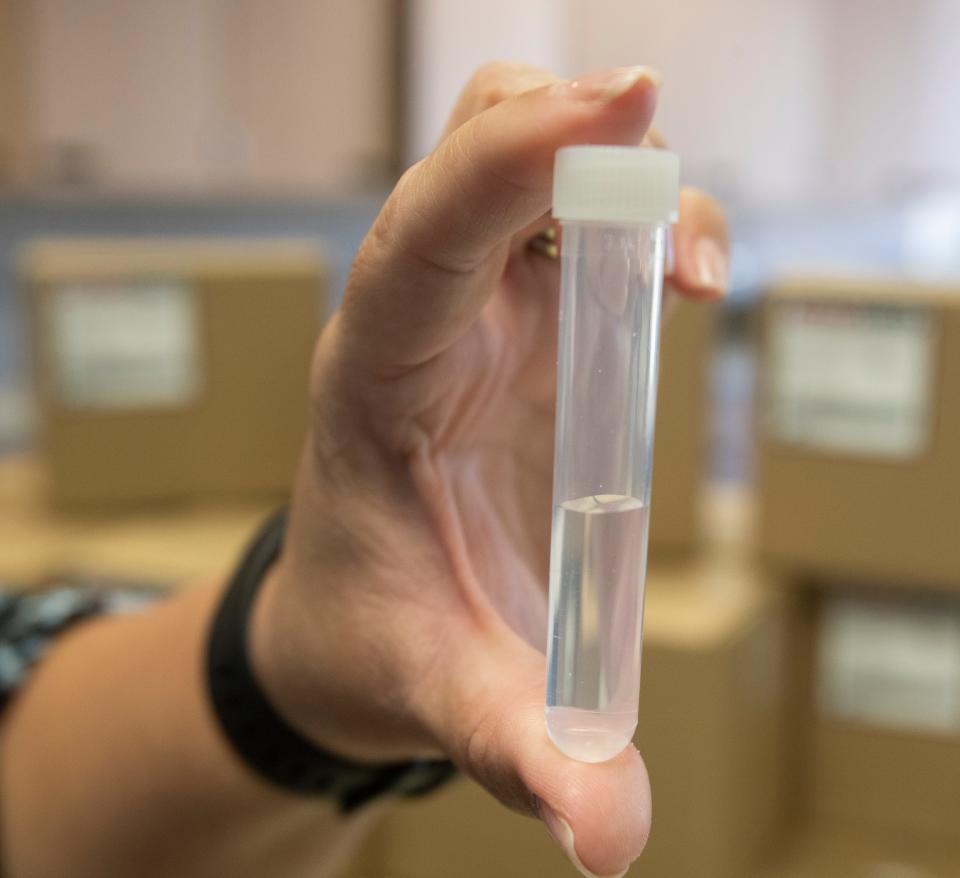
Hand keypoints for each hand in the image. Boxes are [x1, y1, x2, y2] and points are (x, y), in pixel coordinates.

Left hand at [252, 63, 727, 877]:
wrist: (340, 623)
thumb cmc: (378, 640)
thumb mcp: (444, 697)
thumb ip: (522, 752)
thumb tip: (610, 839)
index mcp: (377, 376)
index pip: (427, 235)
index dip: (515, 161)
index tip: (624, 104)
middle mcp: (417, 315)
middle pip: (474, 148)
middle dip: (569, 134)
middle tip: (663, 193)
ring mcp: (470, 304)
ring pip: (531, 163)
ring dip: (622, 181)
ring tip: (687, 279)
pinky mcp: (517, 316)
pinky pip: (578, 224)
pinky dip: (642, 226)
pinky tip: (678, 287)